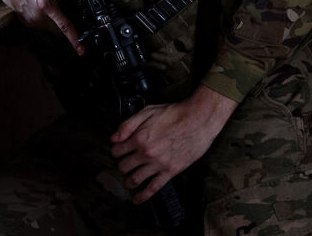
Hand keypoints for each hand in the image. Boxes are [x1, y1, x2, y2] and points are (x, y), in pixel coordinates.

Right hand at [0, 0, 83, 54]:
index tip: (81, 49)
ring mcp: (31, 20)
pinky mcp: (25, 21)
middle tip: (64, 14)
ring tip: (47, 5)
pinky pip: (40, 25)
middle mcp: (38, 16)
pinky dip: (43, 18)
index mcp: (46, 5)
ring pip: (49, 28)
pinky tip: (39, 6)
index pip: (64, 26)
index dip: (74, 39)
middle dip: (64, 26)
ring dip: (53, 21)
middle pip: (58, 30)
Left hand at [110, 86, 238, 202]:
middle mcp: (147, 153)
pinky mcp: (170, 172)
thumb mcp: (147, 111)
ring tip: (127, 181)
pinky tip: (137, 200)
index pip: (117, 151)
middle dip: (121, 166)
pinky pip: (153, 188)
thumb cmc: (174, 114)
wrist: (198, 120)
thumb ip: (127, 125)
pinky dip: (143, 196)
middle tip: (123, 164)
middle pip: (123, 167)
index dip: (115, 151)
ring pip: (135, 179)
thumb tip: (113, 138)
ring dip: (128, 181)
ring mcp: (158, 164)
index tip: (118, 151)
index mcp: (139, 138)